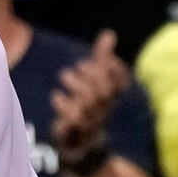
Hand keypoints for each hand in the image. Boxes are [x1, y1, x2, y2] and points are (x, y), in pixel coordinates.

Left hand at [51, 30, 128, 161]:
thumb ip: (101, 58)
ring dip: (77, 86)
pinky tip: (57, 96)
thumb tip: (108, 34)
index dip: (116, 72)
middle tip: (79, 66)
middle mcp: (102, 110)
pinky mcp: (73, 132)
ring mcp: (89, 122)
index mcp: (110, 97)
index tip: (107, 60)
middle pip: (103, 92)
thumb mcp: (93, 80)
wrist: (80, 142)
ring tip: (65, 75)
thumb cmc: (88, 105)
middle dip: (93, 76)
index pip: (120, 84)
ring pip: (88, 104)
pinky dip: (64, 104)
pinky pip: (71, 119)